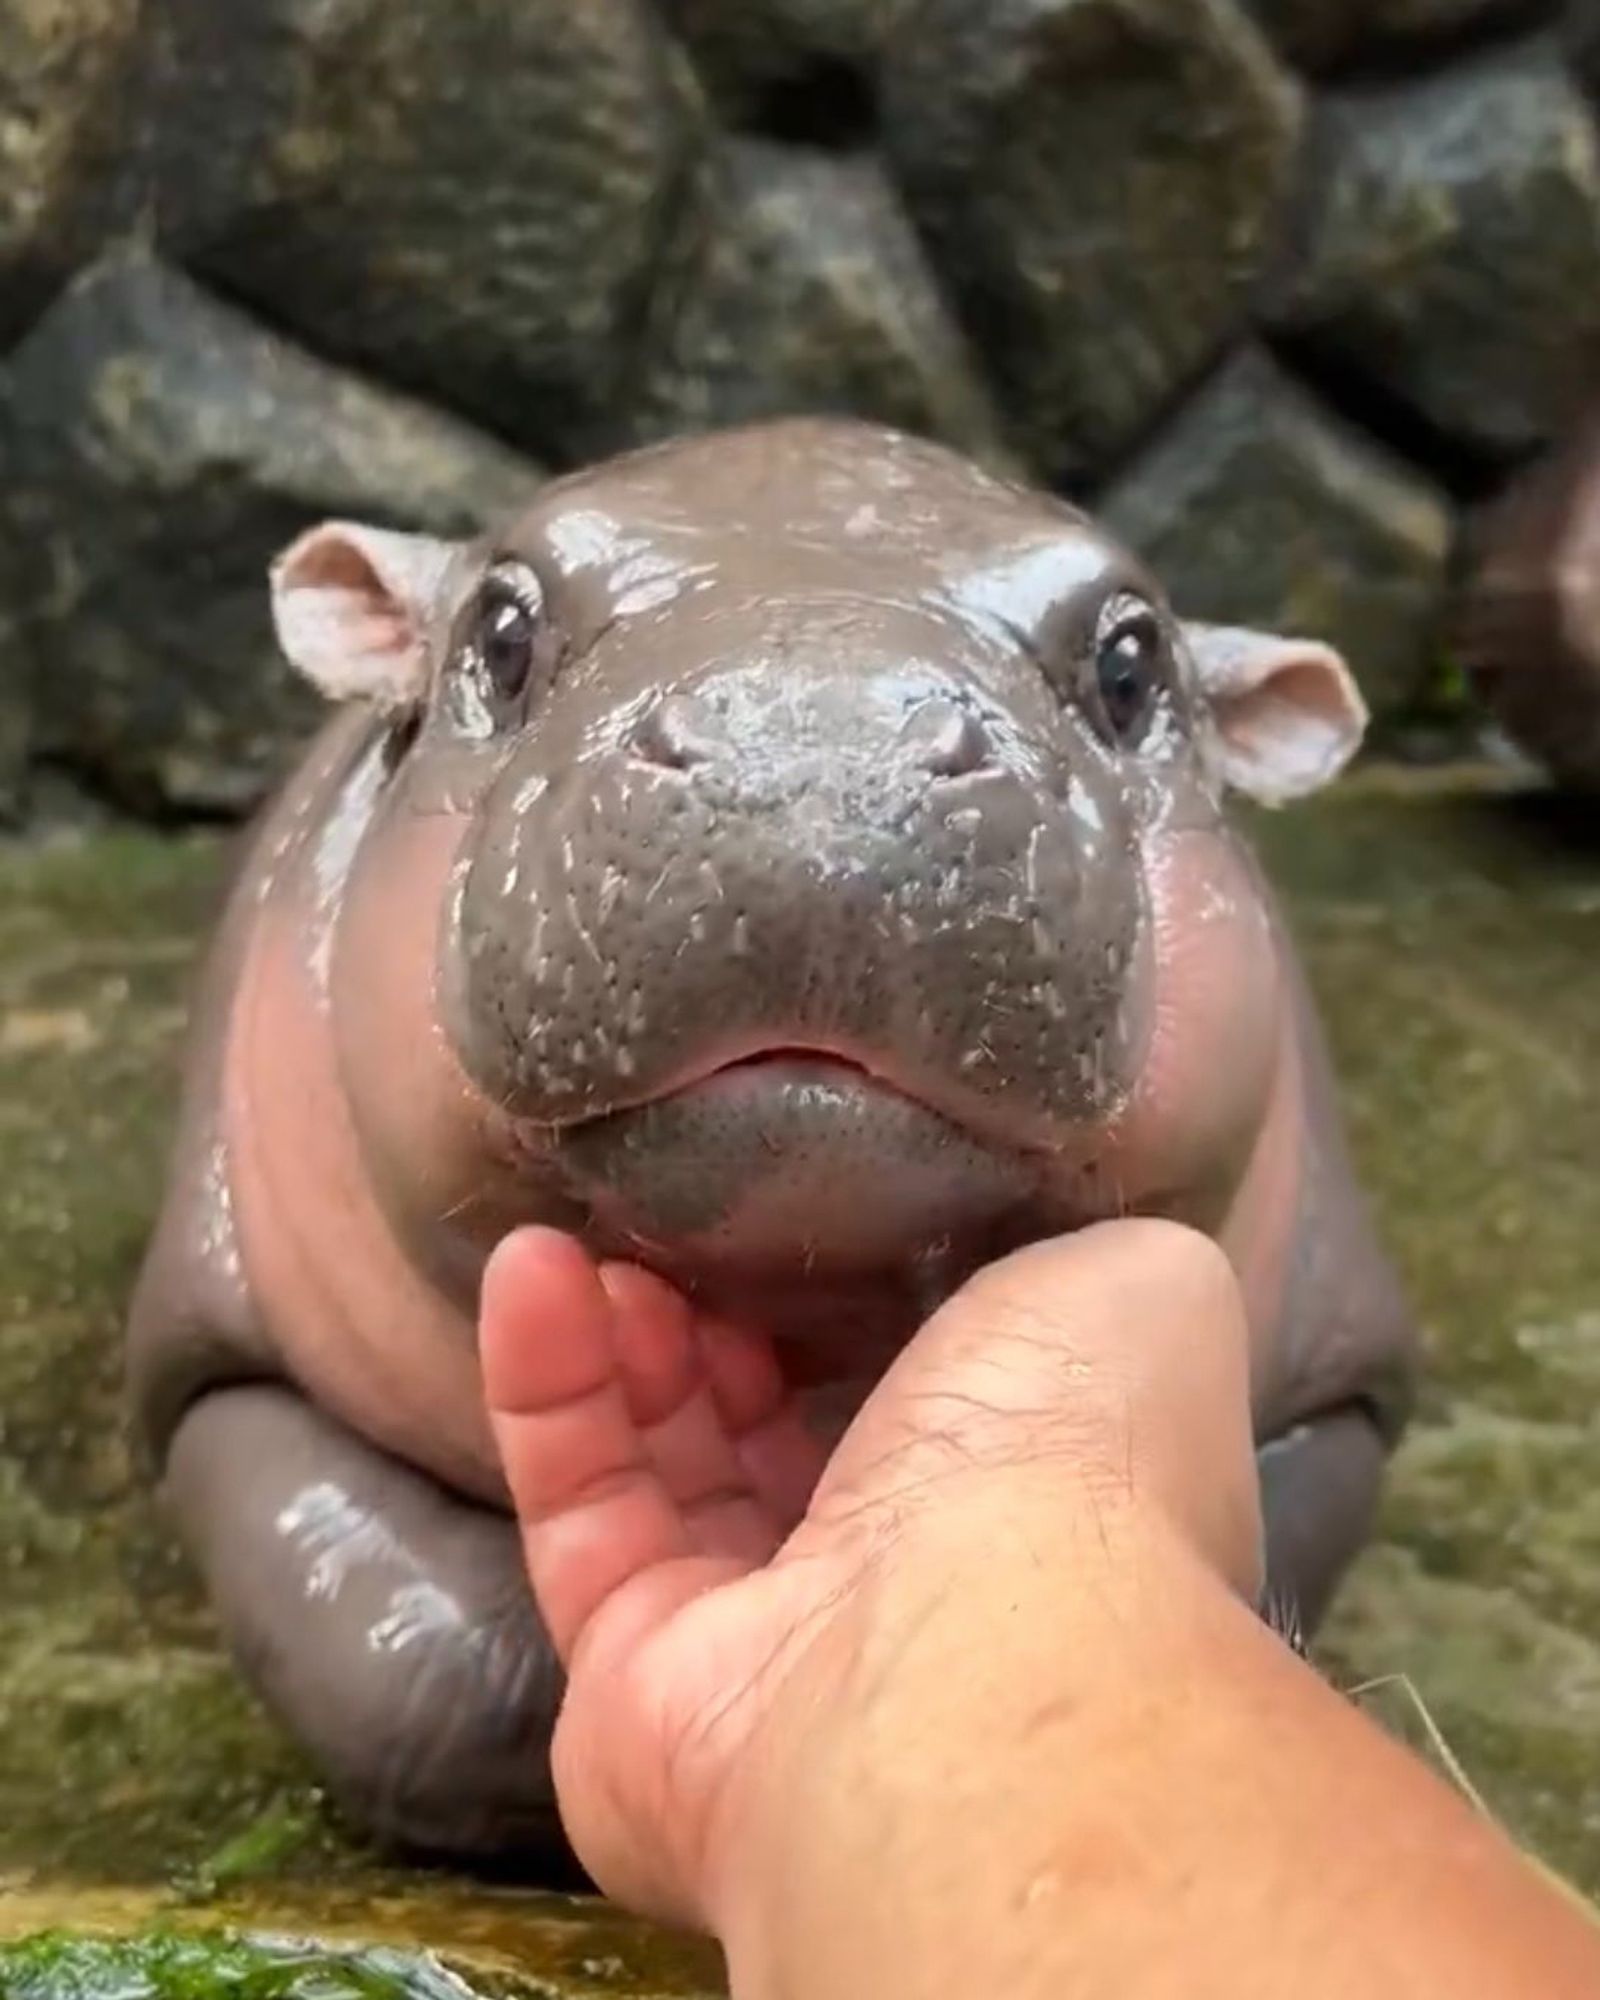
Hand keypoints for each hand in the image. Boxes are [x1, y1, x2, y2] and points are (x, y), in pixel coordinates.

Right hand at [479, 1220, 1263, 1931]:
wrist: (963, 1661)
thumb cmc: (1073, 1453)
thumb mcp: (1138, 1281)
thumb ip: (1075, 1249)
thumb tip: (1013, 1236)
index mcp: (1035, 1500)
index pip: (927, 1389)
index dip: (844, 1286)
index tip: (790, 1196)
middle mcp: (906, 1589)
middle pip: (779, 1424)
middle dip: (720, 1308)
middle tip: (676, 1216)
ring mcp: (761, 1647)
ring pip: (665, 1464)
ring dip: (621, 1334)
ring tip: (588, 1236)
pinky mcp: (631, 1684)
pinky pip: (576, 1513)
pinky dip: (546, 1386)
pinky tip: (532, 1271)